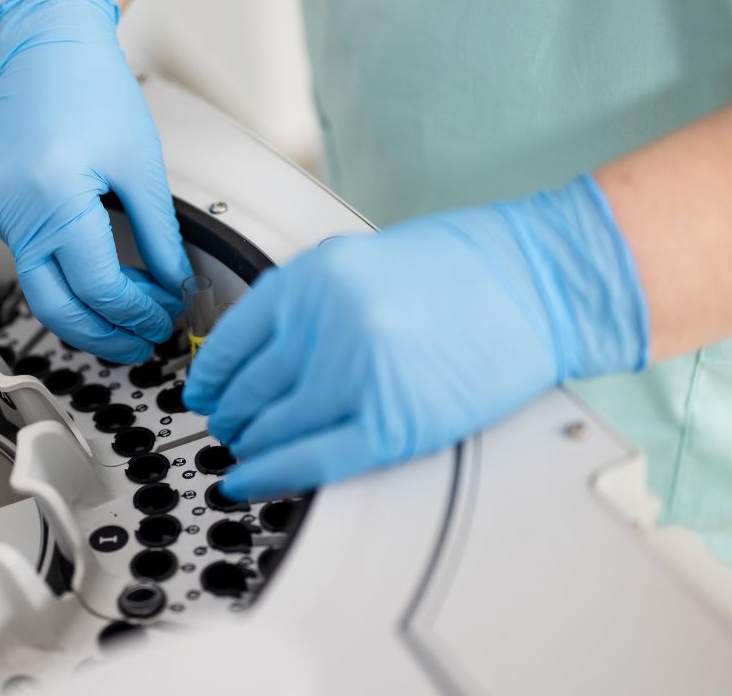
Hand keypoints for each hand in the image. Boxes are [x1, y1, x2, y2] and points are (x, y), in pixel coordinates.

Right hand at [0, 0, 192, 362]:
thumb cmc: (88, 85)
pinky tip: (99, 285)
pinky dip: (67, 284)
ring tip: (126, 322)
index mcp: (56, 202)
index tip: (167, 312)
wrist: (45, 42)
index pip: (100, 288)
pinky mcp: (4, 208)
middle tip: (142, 343)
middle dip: (104, 336)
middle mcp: (19, 214)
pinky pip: (33, 264)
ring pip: (40, 293)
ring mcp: (4, 213)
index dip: (139, 310)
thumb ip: (160, 234)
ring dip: (84, 316)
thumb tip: (175, 279)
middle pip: (58, 309)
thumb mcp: (140, 165)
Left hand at [183, 175, 647, 500]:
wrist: (538, 279)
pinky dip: (272, 475)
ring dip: (251, 446)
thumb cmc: (463, 266)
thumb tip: (257, 355)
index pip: (231, 341)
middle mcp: (326, 323)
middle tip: (225, 426)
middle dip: (229, 415)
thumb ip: (303, 303)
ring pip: (273, 429)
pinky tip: (250, 481)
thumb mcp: (358, 259)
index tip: (202, 392)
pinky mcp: (394, 422)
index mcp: (312, 278)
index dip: (209, 377)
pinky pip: (312, 459)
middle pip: (248, 390)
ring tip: (247, 450)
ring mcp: (357, 374)